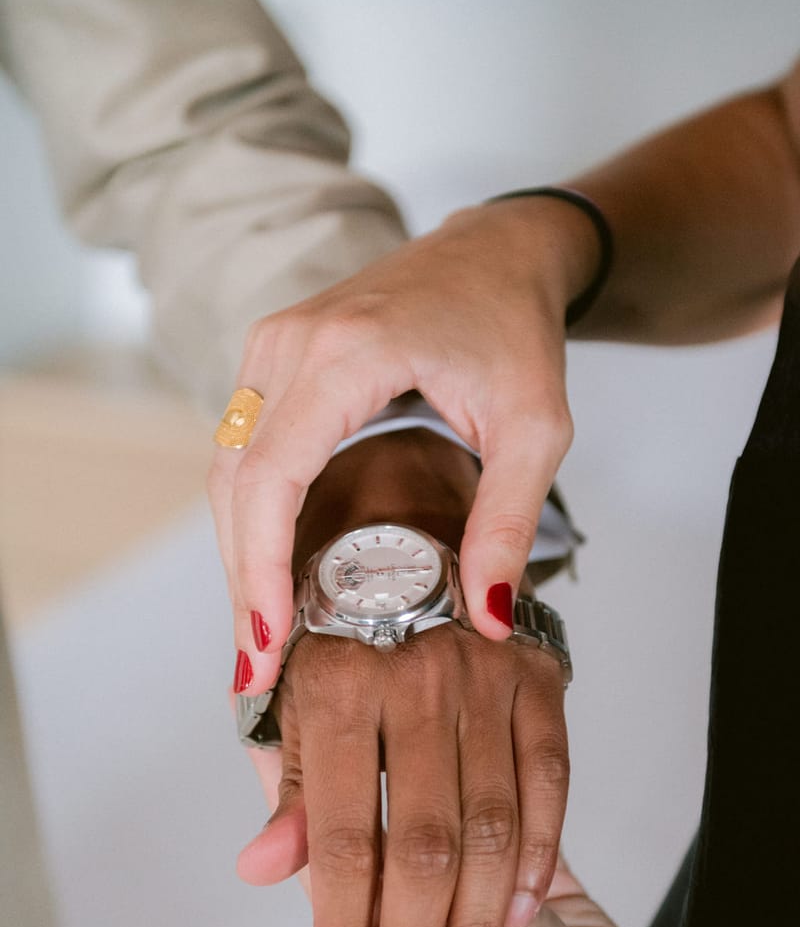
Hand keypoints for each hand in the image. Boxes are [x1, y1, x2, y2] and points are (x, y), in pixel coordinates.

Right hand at [207, 195, 600, 694]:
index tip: (269, 642)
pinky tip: (267, 573)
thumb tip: (486, 618)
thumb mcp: (536, 427)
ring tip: (259, 641)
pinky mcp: (275, 360)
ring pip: (227, 470)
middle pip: (236, 483)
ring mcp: (273, 346)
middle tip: (258, 673)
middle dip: (243, 583)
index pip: (274, 474)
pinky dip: (249, 518)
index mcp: (349, 351)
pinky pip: (243, 449)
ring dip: (238, 557)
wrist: (499, 253)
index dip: (261, 566)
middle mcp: (290, 343)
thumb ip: (507, 522)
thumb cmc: (517, 327)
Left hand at [238, 620, 568, 926]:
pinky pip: (550, 782)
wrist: (413, 526)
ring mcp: (485, 672)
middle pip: (421, 845)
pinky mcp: (539, 674)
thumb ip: (294, 790)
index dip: (337, 923)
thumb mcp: (299, 701)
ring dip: (479, 925)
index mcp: (334, 683)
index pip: (338, 836)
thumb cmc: (339, 630)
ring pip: (492, 826)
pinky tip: (513, 913)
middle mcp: (412, 674)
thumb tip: (261, 872)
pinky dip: (536, 854)